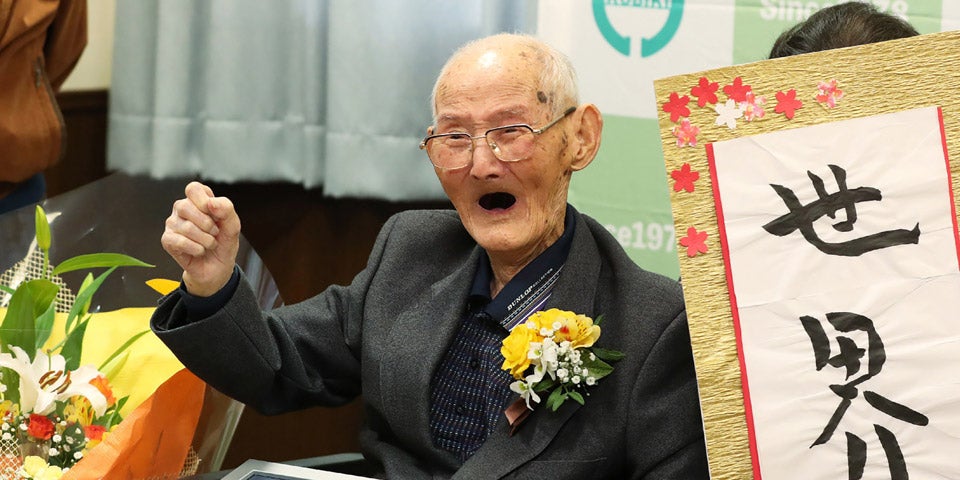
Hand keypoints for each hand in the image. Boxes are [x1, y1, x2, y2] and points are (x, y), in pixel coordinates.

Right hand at [161, 182, 240, 296]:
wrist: (218, 268)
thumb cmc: (223, 243)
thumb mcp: (233, 226)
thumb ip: (227, 210)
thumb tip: (211, 203)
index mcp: (198, 200)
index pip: (193, 189)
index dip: (204, 201)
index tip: (215, 214)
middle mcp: (182, 209)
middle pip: (185, 206)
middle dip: (207, 224)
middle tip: (214, 233)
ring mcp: (172, 224)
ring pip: (186, 227)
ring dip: (206, 240)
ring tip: (210, 244)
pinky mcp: (167, 240)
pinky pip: (179, 242)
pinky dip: (196, 249)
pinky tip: (200, 251)